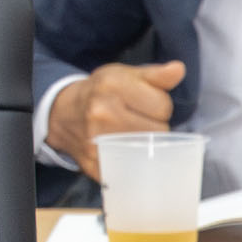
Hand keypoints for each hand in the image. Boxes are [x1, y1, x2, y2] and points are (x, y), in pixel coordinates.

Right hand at [47, 60, 186, 180]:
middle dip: (155, 125)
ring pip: (147, 152)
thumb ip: (155, 74)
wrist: (63, 113)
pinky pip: (129, 172)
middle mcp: (102, 113)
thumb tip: (178, 70)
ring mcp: (96, 141)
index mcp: (113, 86)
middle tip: (140, 120)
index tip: (148, 104)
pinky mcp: (93, 165)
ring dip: (147, 145)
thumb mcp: (125, 75)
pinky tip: (126, 152)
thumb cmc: (101, 92)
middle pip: (158, 130)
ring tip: (134, 134)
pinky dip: (133, 164)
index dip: (160, 106)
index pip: (163, 106)